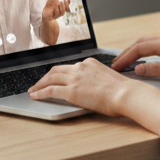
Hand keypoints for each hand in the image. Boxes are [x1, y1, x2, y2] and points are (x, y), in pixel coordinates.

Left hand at [29, 58, 159, 131]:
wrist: (126, 94)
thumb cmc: (123, 91)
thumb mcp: (108, 79)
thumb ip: (97, 80)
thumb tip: (94, 89)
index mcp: (89, 63)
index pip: (69, 67)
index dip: (59, 73)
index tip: (54, 77)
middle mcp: (80, 68)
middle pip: (56, 70)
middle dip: (45, 77)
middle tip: (38, 83)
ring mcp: (74, 79)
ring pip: (50, 78)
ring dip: (39, 84)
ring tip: (33, 90)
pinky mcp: (71, 91)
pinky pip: (50, 91)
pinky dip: (40, 93)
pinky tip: (35, 96)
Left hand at [42, 0, 70, 22]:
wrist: (45, 12)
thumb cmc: (50, 5)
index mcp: (62, 6)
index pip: (67, 5)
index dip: (68, 3)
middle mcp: (61, 11)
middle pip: (66, 9)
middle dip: (66, 4)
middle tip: (64, 0)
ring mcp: (58, 14)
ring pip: (62, 12)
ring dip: (61, 7)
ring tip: (60, 2)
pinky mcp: (54, 17)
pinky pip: (57, 14)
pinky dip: (56, 10)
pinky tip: (54, 7)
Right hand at [111, 35, 159, 80]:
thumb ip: (157, 70)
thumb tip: (138, 69)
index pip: (139, 49)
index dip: (125, 58)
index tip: (116, 67)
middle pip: (141, 42)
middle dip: (127, 52)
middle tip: (116, 63)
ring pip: (149, 42)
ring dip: (136, 50)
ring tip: (127, 60)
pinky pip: (156, 44)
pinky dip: (146, 50)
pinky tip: (146, 57)